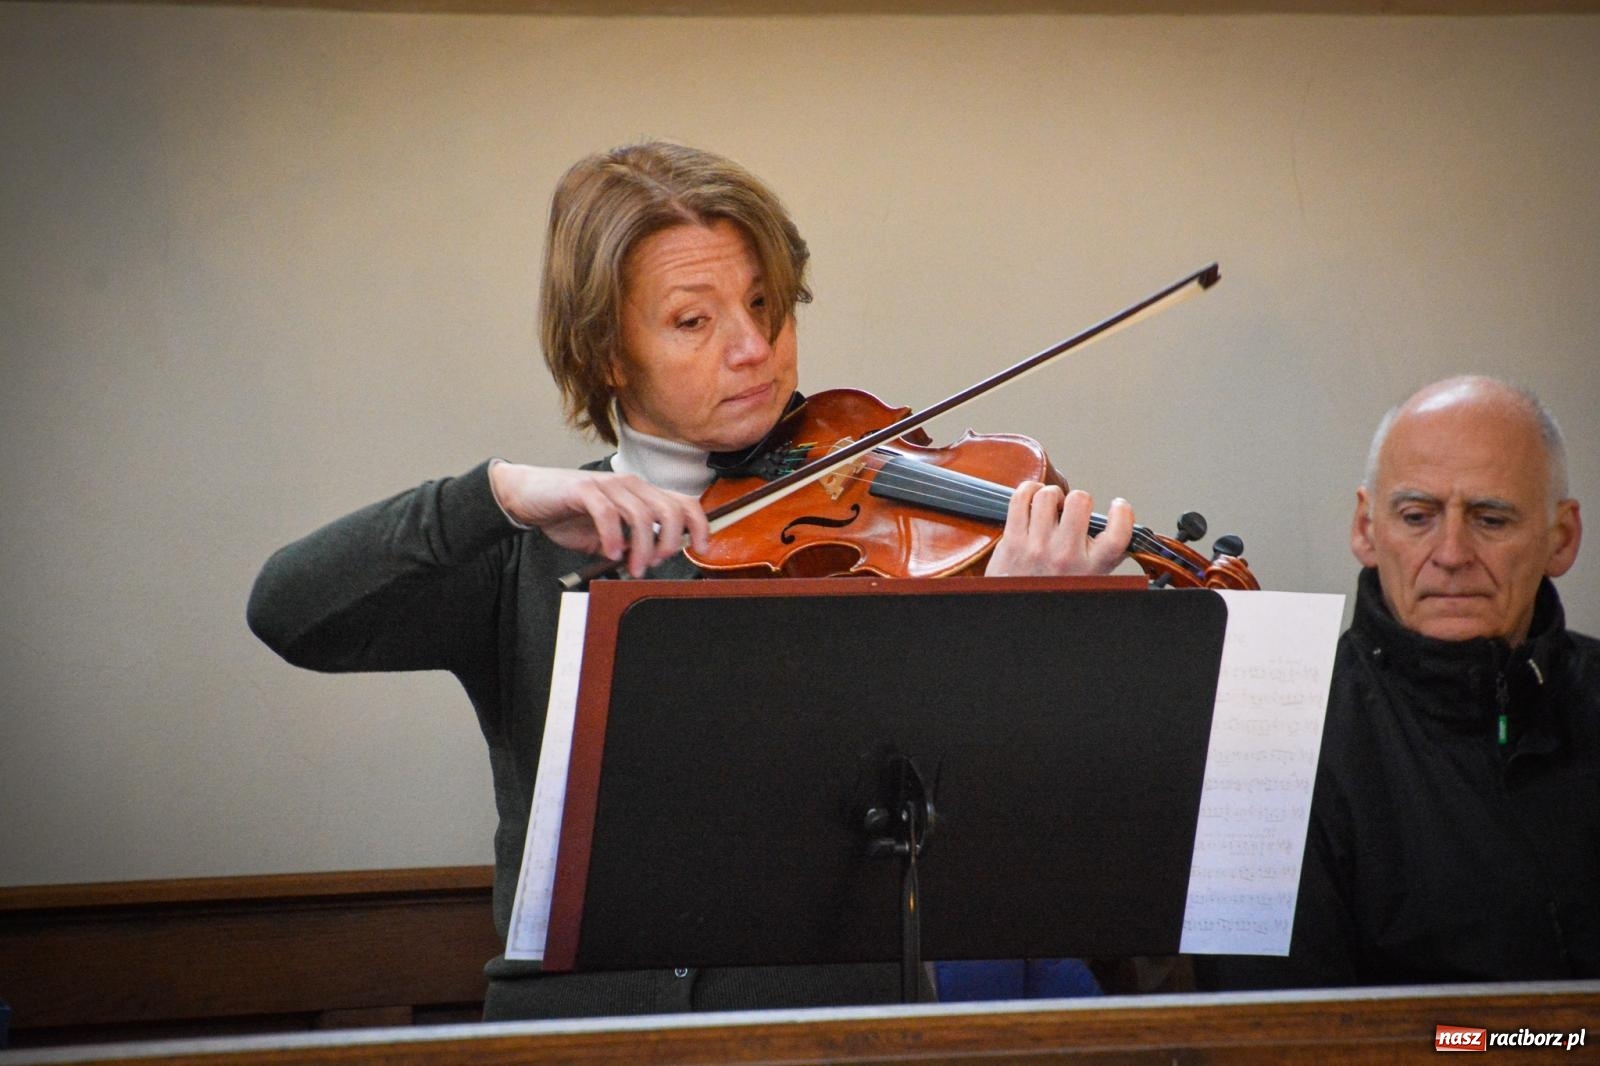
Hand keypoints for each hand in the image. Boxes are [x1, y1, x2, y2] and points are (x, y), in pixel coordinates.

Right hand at [490, 462, 710, 577]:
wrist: (527, 496)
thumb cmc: (567, 513)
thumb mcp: (606, 535)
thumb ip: (628, 544)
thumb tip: (648, 561)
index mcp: (640, 494)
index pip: (683, 503)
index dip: (700, 525)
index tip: (703, 549)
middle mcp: (630, 485)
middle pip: (670, 510)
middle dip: (671, 542)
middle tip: (656, 564)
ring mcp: (608, 485)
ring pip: (642, 515)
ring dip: (642, 547)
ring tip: (633, 567)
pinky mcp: (584, 489)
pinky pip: (608, 513)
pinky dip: (613, 536)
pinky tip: (611, 553)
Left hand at [983, 482, 1133, 577]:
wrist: (1017, 610)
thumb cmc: (1054, 591)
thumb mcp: (1091, 580)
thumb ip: (1105, 556)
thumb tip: (1120, 526)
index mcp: (1092, 567)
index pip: (1119, 532)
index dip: (1122, 512)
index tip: (1118, 506)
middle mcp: (1066, 556)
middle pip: (1079, 501)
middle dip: (1078, 498)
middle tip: (1073, 508)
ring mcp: (1037, 547)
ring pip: (1047, 495)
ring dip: (1052, 494)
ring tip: (1052, 504)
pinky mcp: (1013, 541)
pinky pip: (1020, 499)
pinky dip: (1028, 490)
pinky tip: (1033, 497)